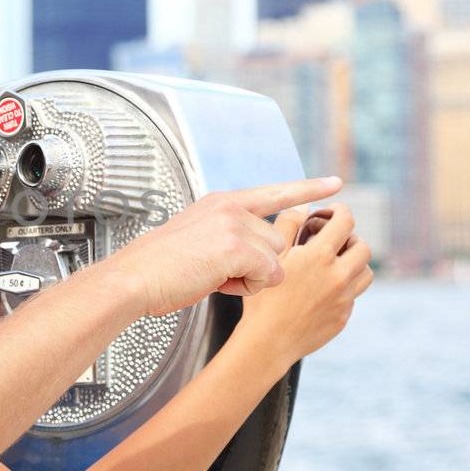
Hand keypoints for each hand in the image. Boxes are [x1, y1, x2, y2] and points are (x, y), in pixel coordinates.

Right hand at [104, 176, 344, 316]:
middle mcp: (231, 207)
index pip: (274, 192)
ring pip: (276, 259)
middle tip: (219, 273)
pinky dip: (248, 287)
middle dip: (258, 265)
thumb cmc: (160, 269)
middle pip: (277, 240)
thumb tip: (260, 256)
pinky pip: (269, 275)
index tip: (335, 183)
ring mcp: (234, 224)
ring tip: (215, 277)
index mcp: (222, 202)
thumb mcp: (196, 239)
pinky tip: (219, 284)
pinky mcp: (236, 247)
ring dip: (253, 278)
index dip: (307, 188)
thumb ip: (228, 235)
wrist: (135, 279)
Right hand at [240, 204, 372, 363]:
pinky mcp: (343, 317)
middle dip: (350, 238)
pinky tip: (322, 290)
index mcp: (319, 256)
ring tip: (333, 264)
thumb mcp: (271, 257)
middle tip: (333, 240)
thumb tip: (302, 206)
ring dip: (353, 263)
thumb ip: (288, 225)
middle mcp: (338, 276)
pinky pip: (353, 295)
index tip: (332, 212)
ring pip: (365, 272)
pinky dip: (344, 287)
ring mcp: (344, 299)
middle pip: (363, 247)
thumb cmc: (263, 299)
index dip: (339, 211)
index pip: (345, 221)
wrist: (267, 342)